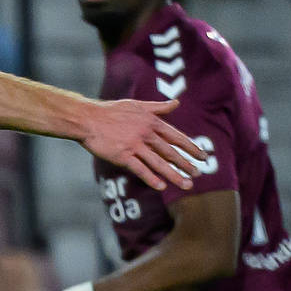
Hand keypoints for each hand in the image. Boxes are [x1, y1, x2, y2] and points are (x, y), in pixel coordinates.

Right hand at [79, 97, 202, 189]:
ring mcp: (134, 145)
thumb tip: (176, 103)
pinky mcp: (122, 156)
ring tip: (187, 185)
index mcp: (151, 122)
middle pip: (170, 152)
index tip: (203, 157)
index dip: (191, 148)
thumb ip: (158, 107)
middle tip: (198, 173)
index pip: (176, 137)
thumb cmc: (110, 111)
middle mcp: (146, 134)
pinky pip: (140, 169)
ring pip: (159, 163)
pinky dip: (151, 178)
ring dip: (174, 175)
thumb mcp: (137, 105)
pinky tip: (161, 186)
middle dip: (186, 163)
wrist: (87, 119)